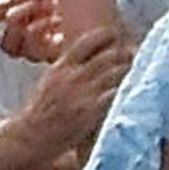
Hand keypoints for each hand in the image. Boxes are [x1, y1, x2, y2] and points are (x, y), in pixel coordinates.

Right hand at [17, 26, 133, 156]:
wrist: (32, 136)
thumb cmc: (42, 109)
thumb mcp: (51, 79)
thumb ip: (68, 65)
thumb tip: (87, 52)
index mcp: (62, 66)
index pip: (87, 42)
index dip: (104, 35)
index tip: (116, 33)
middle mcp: (73, 76)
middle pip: (108, 56)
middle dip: (124, 52)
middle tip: (134, 52)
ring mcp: (83, 93)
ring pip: (116, 72)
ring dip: (128, 69)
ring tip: (135, 69)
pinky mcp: (92, 110)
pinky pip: (115, 93)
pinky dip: (124, 89)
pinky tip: (130, 89)